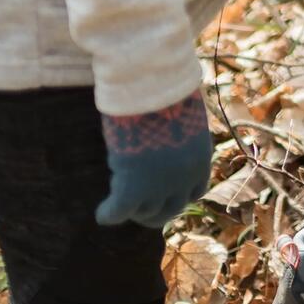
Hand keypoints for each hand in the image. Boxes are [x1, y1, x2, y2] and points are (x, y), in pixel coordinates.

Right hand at [97, 91, 212, 229]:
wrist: (154, 89)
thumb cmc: (167, 92)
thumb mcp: (182, 119)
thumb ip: (179, 140)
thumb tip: (166, 143)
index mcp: (201, 159)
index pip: (194, 192)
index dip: (177, 196)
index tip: (164, 196)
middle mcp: (184, 178)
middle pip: (170, 210)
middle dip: (154, 212)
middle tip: (138, 208)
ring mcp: (159, 187)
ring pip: (144, 212)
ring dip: (132, 209)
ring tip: (118, 203)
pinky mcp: (133, 189)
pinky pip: (118, 213)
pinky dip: (108, 214)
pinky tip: (102, 213)